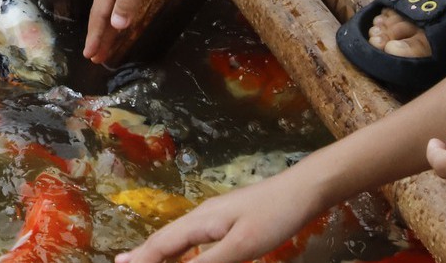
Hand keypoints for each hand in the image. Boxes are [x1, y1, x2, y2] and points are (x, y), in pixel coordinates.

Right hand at [85, 0, 180, 62]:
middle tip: (95, 57)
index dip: (96, 36)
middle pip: (102, 13)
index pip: (100, 15)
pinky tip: (122, 16)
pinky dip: (119, 12)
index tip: (90, 56)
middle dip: (99, 35)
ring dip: (108, 26)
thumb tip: (115, 26)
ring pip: (111, 6)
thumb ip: (128, 0)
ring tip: (107, 43)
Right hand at [119, 174, 326, 262]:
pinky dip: (180, 249)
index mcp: (200, 222)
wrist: (302, 190)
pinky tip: (184, 254)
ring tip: (143, 261)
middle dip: (143, 255)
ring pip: (178, 237)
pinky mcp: (227, 220)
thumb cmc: (274, 216)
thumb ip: (210, 262)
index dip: (142, 259)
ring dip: (159, 251)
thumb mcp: (243, 244)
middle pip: (165, 238)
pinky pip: (194, 238)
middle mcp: (201, 217)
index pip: (162, 244)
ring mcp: (214, 217)